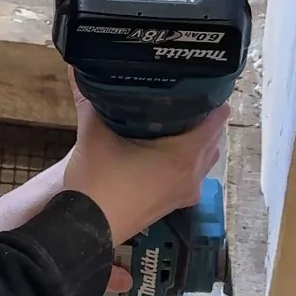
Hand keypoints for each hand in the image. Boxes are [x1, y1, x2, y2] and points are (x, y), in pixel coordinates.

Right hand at [0, 78, 227, 295]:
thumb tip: (77, 65)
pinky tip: (162, 148)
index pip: (217, 117)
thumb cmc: (96, 180)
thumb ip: (89, 98)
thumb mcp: (92, 134)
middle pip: (212, 137)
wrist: (84, 229)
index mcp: (185, 155)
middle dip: (200, 115)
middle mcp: (194, 175)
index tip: (197, 78)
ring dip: (194, 139)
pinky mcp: (173, 205)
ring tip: (171, 117)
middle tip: (179, 93)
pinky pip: (191, 175)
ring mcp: (185, 193)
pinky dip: (185, 159)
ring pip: (203, 158)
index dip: (210, 95)